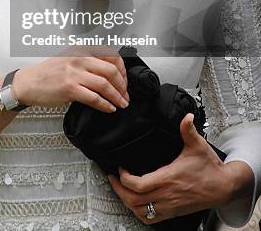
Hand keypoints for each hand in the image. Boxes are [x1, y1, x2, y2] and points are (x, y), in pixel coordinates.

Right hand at [13, 51, 128, 112]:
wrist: (29, 82)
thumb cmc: (48, 72)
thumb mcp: (70, 58)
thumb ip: (89, 60)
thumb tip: (111, 72)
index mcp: (81, 49)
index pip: (111, 55)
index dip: (122, 70)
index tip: (124, 80)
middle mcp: (79, 58)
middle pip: (112, 70)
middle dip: (123, 85)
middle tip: (125, 94)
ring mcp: (74, 73)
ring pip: (105, 84)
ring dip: (117, 97)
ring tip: (121, 103)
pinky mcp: (70, 88)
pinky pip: (94, 98)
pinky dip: (105, 105)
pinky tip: (109, 108)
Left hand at [108, 113, 247, 224]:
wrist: (223, 187)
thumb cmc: (209, 168)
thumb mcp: (197, 145)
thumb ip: (188, 130)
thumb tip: (186, 116)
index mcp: (169, 178)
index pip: (138, 184)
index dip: (124, 177)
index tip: (120, 167)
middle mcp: (167, 195)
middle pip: (134, 200)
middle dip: (118, 189)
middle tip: (112, 178)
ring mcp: (169, 206)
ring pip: (140, 211)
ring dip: (126, 202)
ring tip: (120, 189)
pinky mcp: (173, 212)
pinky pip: (150, 219)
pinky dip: (138, 212)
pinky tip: (134, 202)